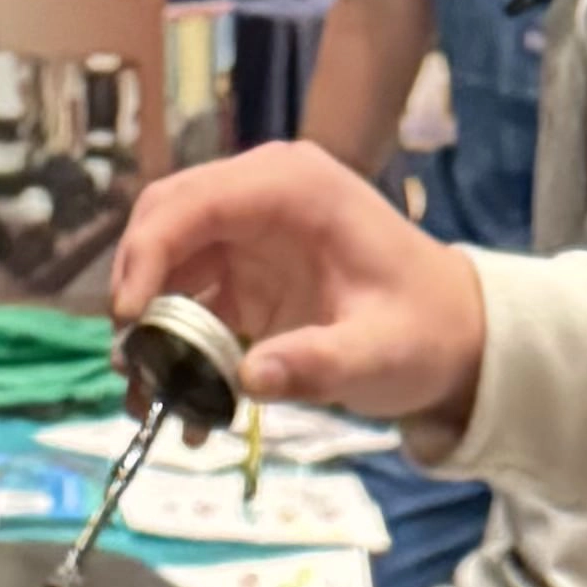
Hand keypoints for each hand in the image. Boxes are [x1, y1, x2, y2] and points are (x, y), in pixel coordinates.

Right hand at [108, 144, 487, 431]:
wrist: (457, 336)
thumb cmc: (425, 331)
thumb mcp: (380, 354)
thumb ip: (318, 364)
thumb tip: (249, 379)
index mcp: (291, 186)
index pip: (194, 201)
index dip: (150, 254)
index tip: (130, 319)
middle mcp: (262, 194)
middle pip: (167, 221)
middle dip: (137, 287)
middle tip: (129, 359)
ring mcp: (252, 232)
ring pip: (171, 262)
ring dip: (151, 323)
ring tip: (145, 392)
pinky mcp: (249, 272)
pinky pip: (194, 298)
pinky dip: (179, 344)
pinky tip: (181, 400)